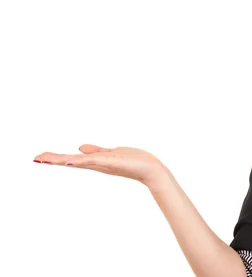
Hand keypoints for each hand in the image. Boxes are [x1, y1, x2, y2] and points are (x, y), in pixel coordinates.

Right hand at [33, 144, 168, 185]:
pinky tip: (69, 161)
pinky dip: (81, 160)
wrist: (150, 169)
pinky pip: (93, 161)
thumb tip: (80, 148)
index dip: (56, 158)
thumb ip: (96, 151)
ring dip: (61, 160)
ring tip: (44, 159)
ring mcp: (102, 164)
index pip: (72, 160)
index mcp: (95, 162)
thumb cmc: (134, 162)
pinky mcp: (110, 162)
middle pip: (71, 162)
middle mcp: (96, 164)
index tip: (38, 158)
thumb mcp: (111, 153)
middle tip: (35, 158)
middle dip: (53, 160)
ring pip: (78, 161)